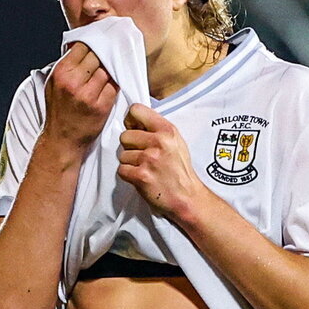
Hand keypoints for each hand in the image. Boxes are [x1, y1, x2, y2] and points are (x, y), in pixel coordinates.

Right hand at [42, 42, 118, 149]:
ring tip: (110, 71)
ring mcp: (89, 95)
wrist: (62, 140)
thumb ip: (67, 65)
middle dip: (104, 56)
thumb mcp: (54, 84)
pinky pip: (114, 86)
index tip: (99, 44)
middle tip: (109, 56)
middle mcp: (74, 82)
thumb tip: (82, 46)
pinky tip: (112, 84)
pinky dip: (115, 84)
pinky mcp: (102, 106)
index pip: (83, 46)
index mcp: (62, 73)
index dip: (93, 44)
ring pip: (108, 70)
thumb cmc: (58, 111)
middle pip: (98, 56)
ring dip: (111, 70)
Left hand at [117, 104, 204, 219]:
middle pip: (124, 136)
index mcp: (167, 130)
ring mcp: (149, 159)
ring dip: (130, 163)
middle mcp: (158, 142)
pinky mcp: (141, 176)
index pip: (136, 110)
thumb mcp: (175, 142)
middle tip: (143, 157)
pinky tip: (142, 178)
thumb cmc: (179, 170)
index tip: (135, 130)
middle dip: (130, 147)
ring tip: (146, 169)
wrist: (187, 197)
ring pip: (122, 155)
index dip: (131, 121)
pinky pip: (122, 170)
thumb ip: (156, 130)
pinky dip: (129, 175)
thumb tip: (133, 122)